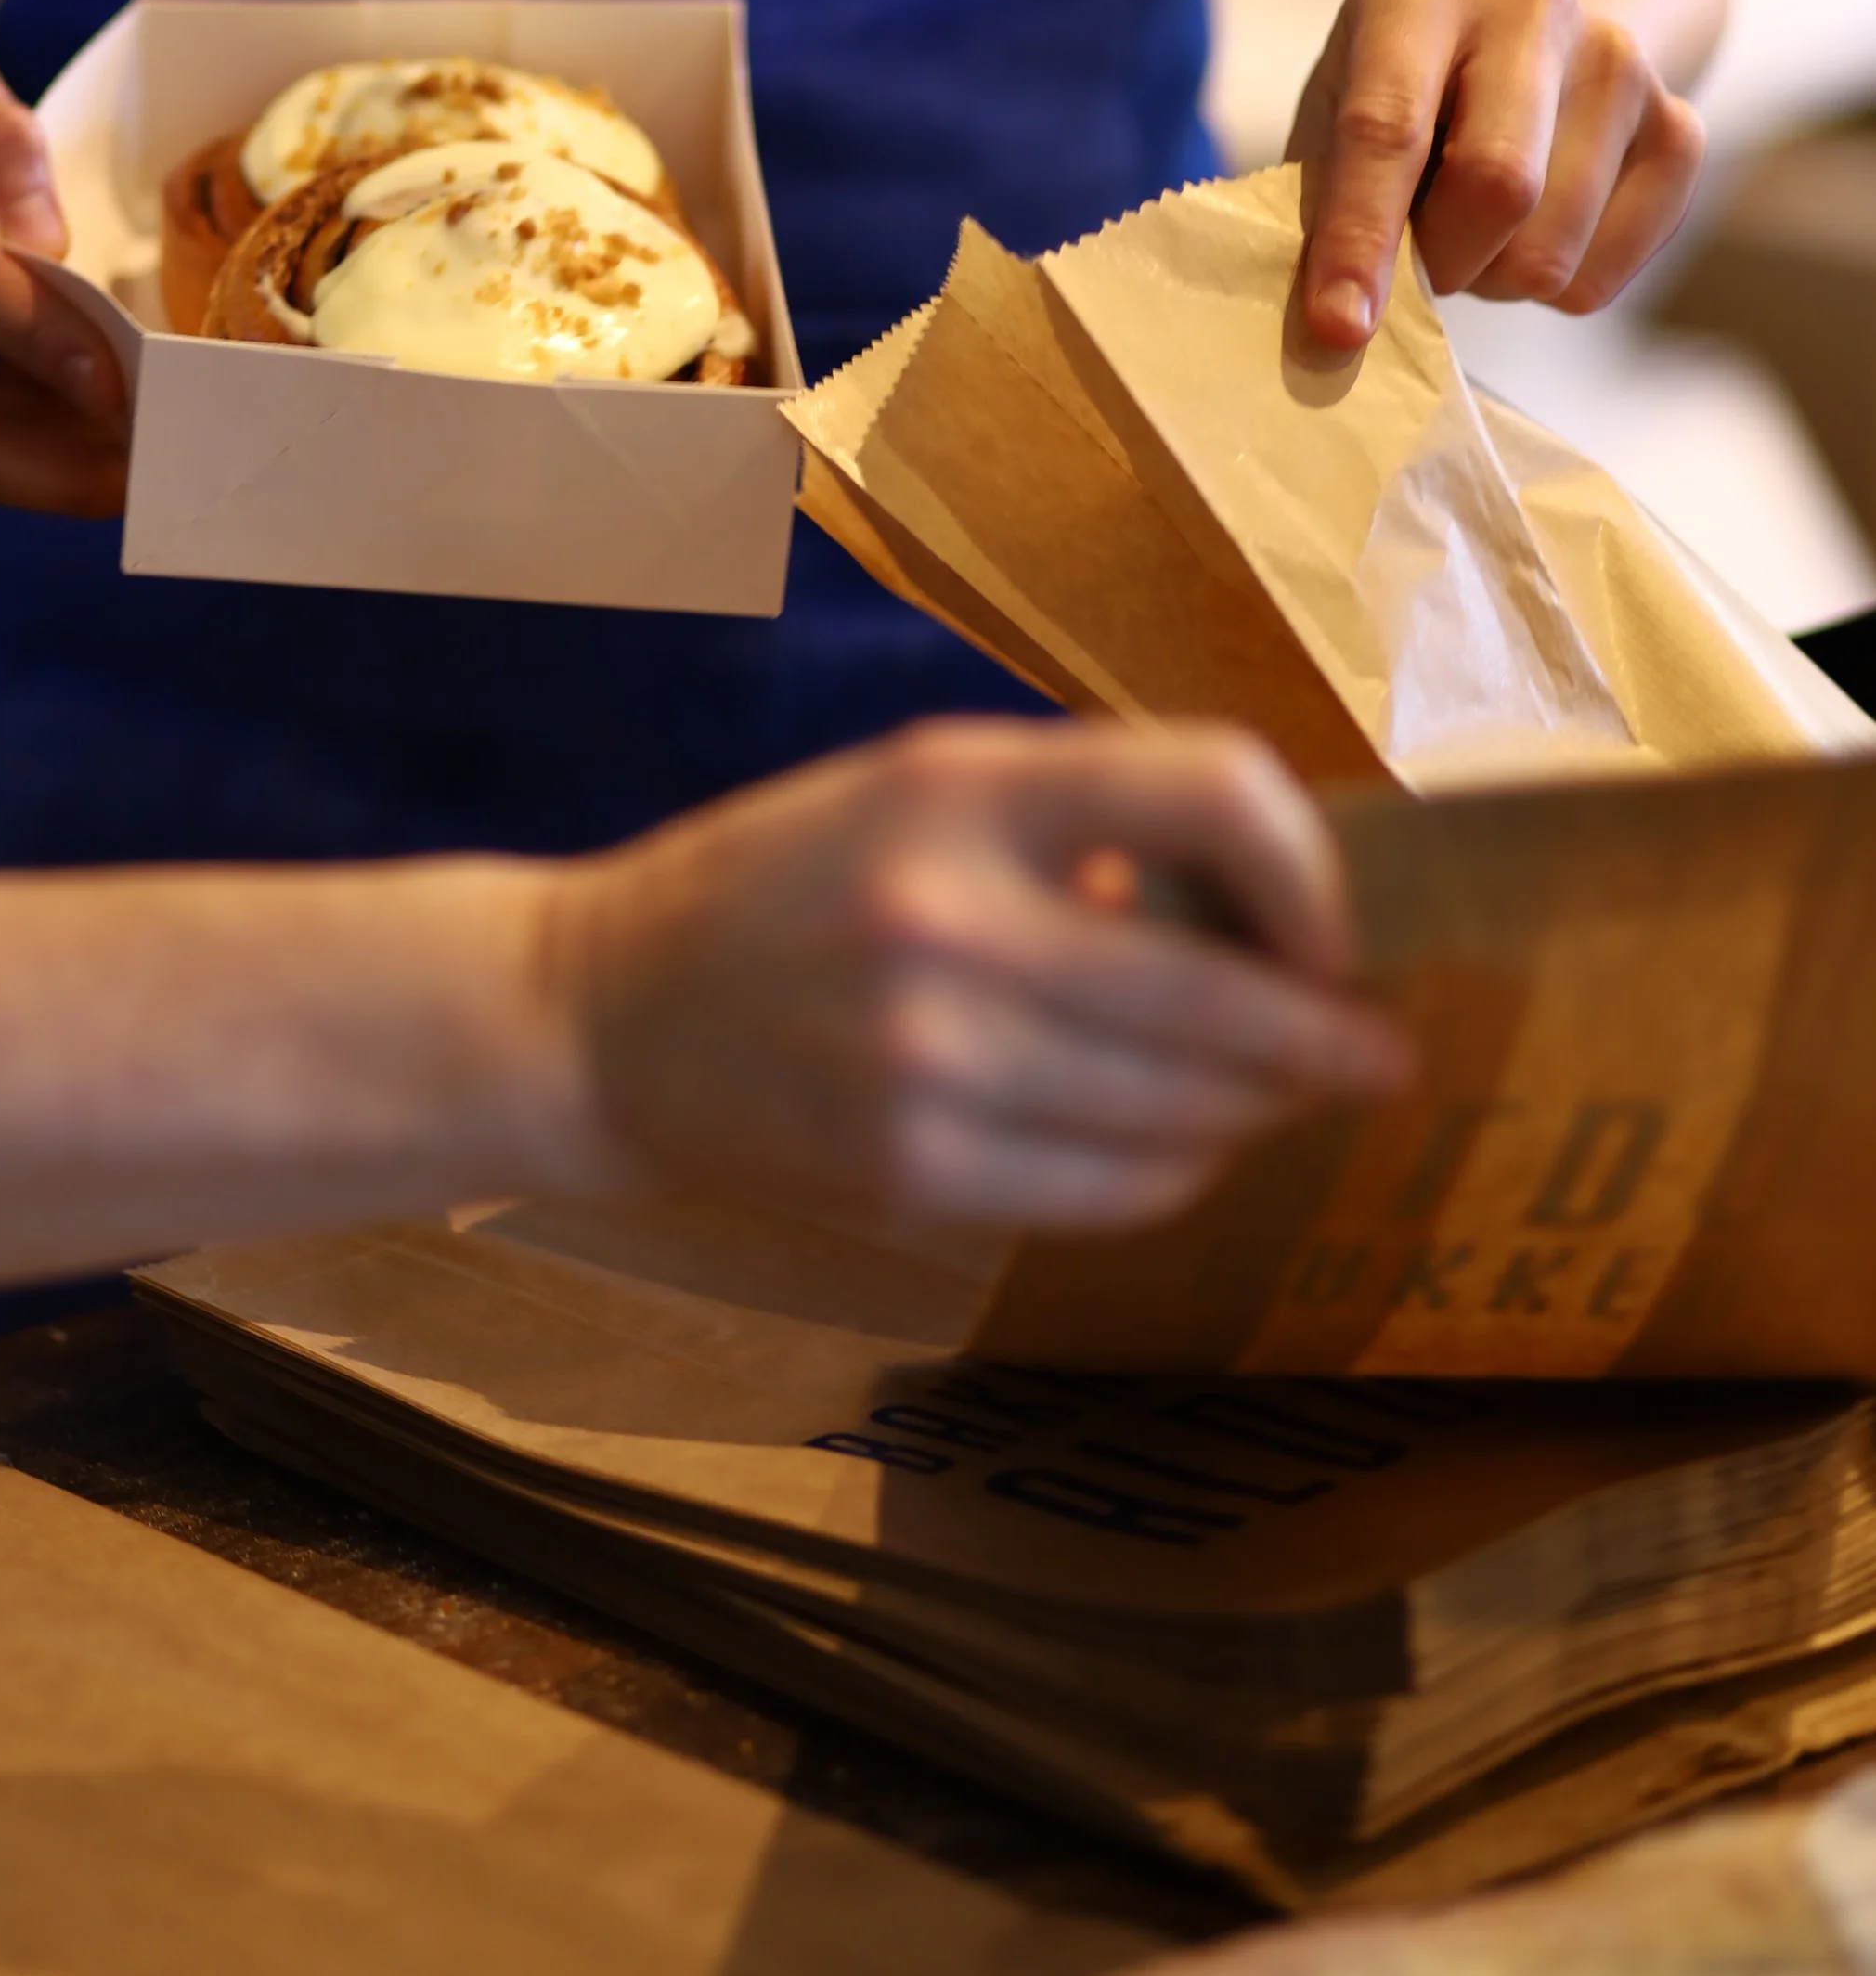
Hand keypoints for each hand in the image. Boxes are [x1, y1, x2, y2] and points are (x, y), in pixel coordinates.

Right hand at [540, 719, 1410, 1230]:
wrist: (600, 1017)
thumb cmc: (780, 884)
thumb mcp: (912, 787)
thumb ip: (1078, 821)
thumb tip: (1259, 907)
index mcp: (963, 785)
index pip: (1218, 791)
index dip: (1306, 871)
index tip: (1321, 927)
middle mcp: (953, 915)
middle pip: (1228, 996)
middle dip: (1326, 1039)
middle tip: (1375, 1055)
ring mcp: (933, 1058)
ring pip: (1187, 1111)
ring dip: (1256, 1113)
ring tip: (1273, 1103)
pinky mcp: (914, 1171)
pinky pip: (1113, 1191)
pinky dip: (1174, 1173)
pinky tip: (1178, 1150)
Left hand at [1291, 0, 1707, 352]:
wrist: (1525, 33)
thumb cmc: (1402, 91)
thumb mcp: (1334, 115)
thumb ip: (1323, 207)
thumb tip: (1332, 335)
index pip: (1387, 127)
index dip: (1358, 239)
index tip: (1338, 326)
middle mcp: (1534, 0)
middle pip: (1497, 184)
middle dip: (1442, 261)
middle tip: (1416, 270)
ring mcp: (1622, 60)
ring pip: (1552, 247)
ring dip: (1492, 280)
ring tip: (1470, 236)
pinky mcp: (1679, 128)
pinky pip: (1603, 273)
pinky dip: (1550, 290)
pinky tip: (1529, 233)